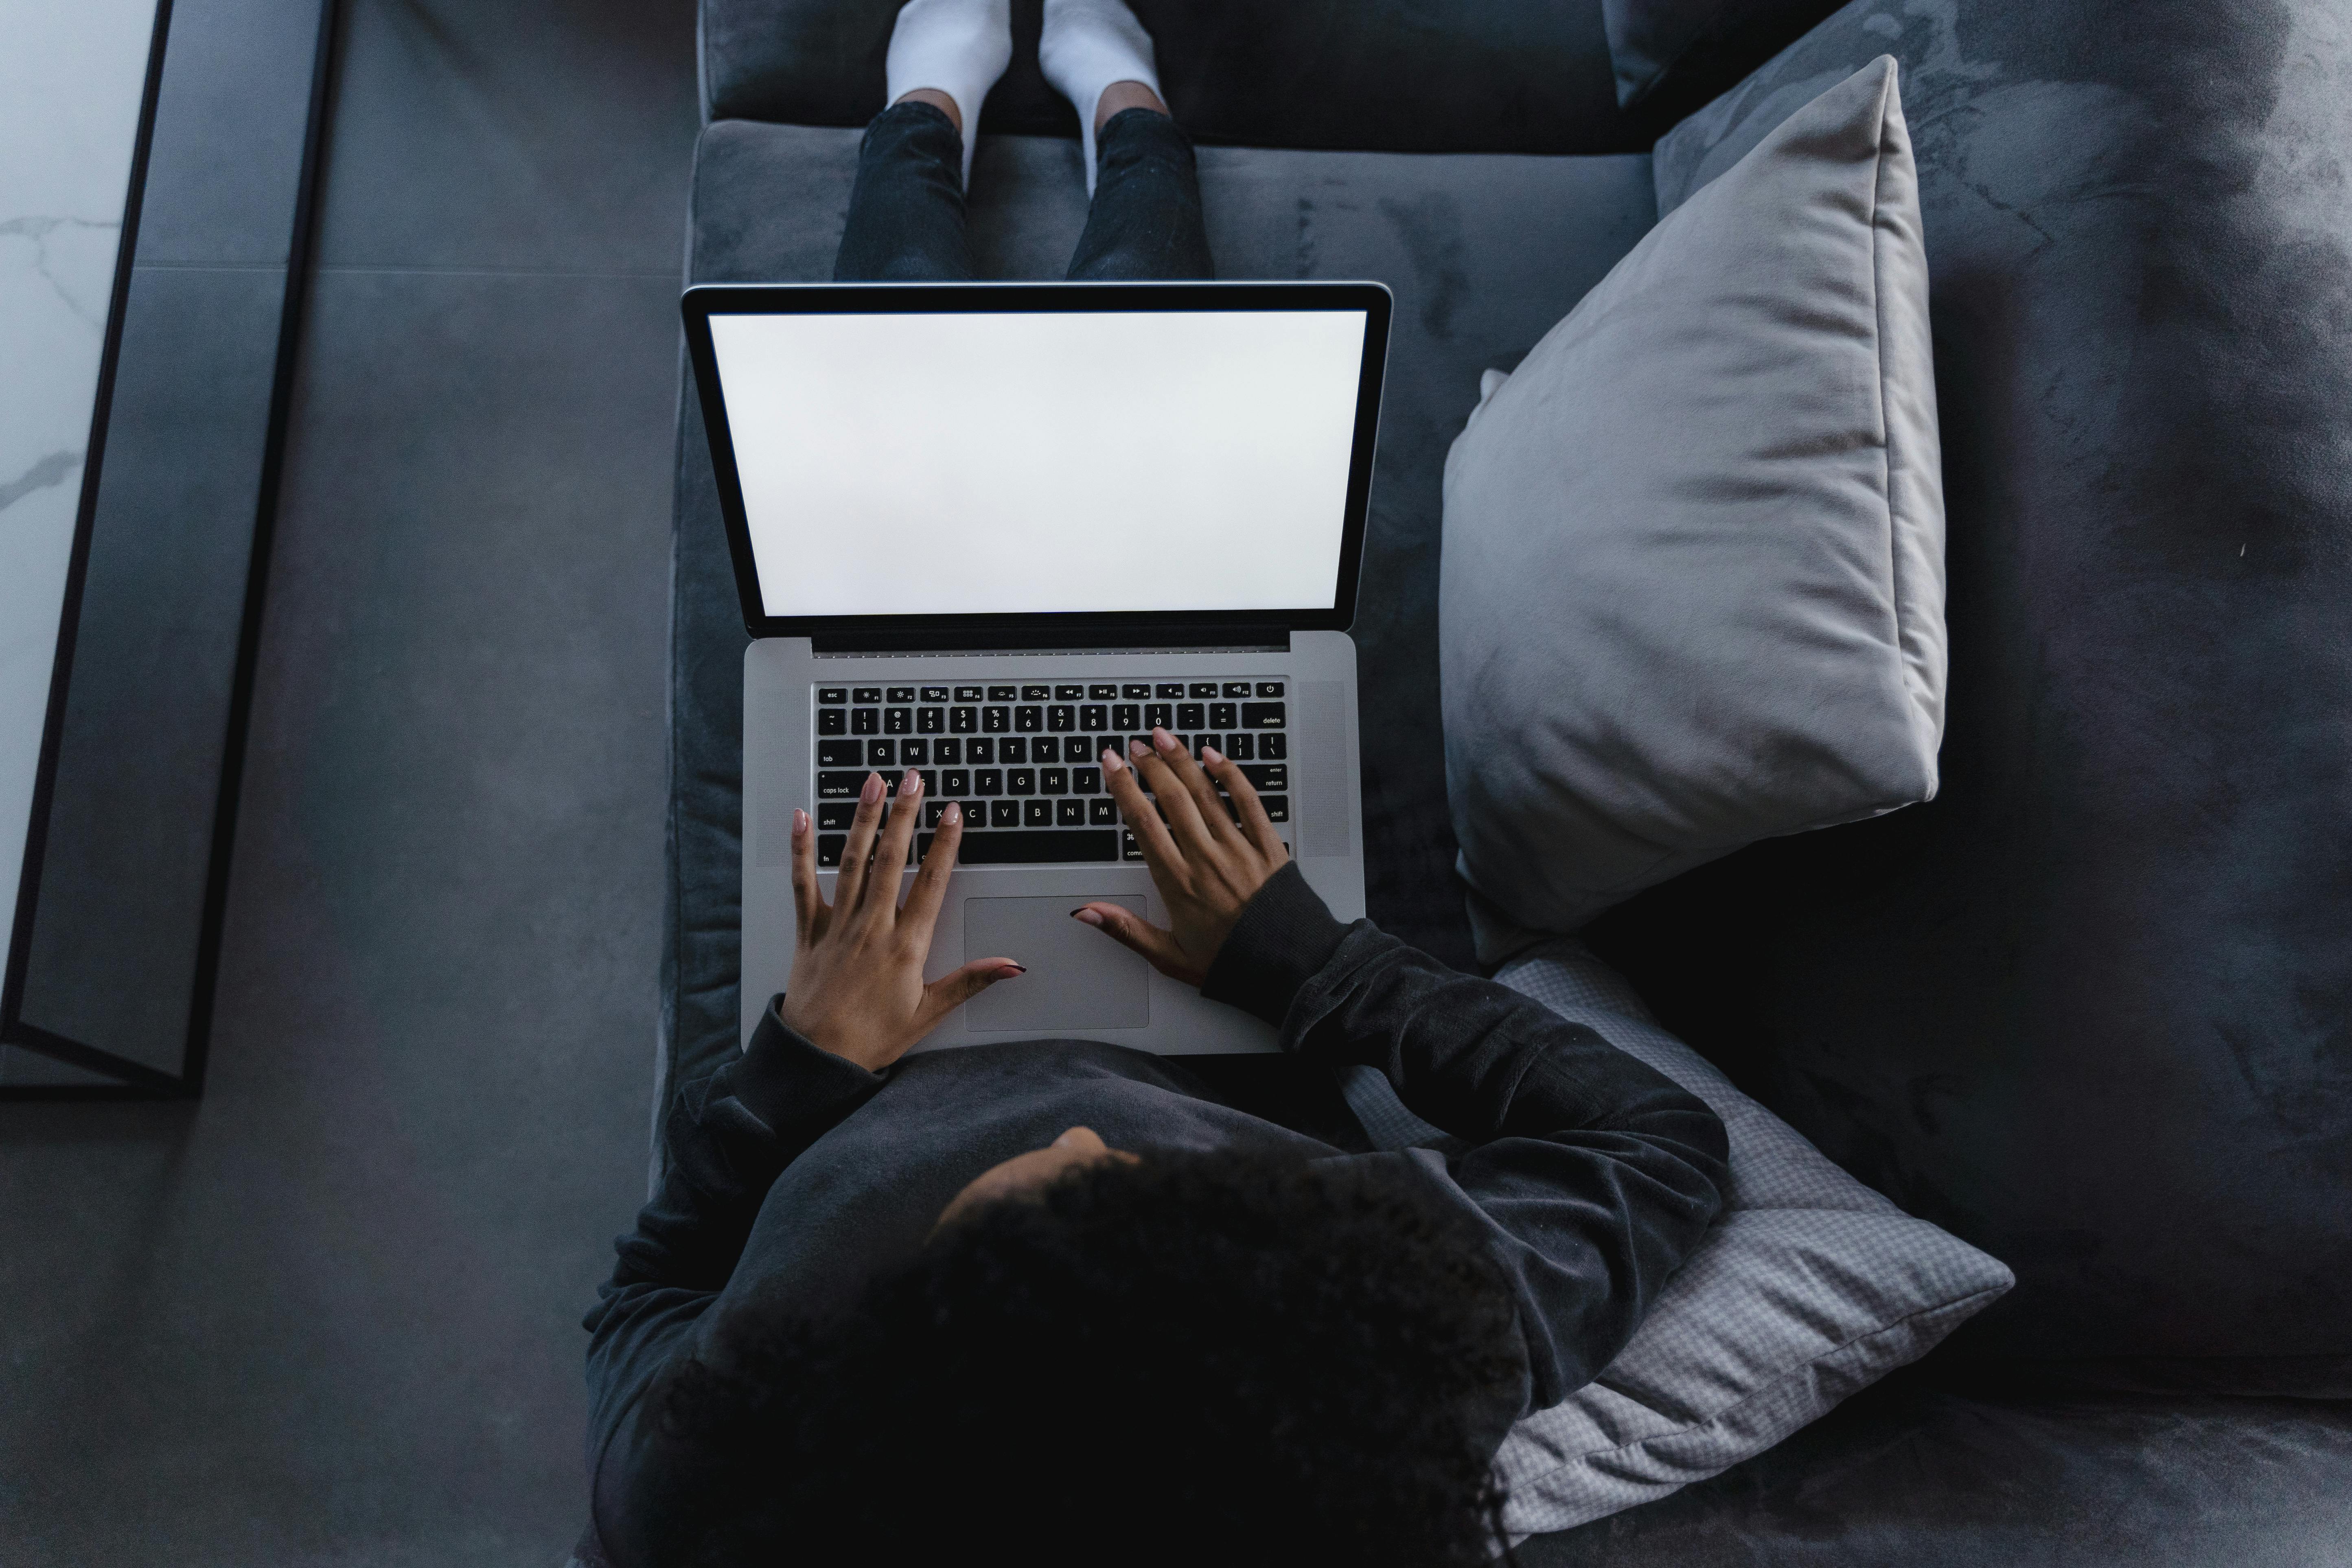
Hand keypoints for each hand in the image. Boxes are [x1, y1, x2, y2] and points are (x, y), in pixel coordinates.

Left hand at [781, 770, 1022, 1070]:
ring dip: (864, 819)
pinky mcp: (808, 931)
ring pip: (852, 862)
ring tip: (874, 783)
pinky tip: (803, 817)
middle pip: (891, 860)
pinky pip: (803, 883)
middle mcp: (871, 927)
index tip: (953, 813)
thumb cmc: (872, 1038)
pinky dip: (801, 849)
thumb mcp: (928, 1013)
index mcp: (905, 946)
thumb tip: (1011, 965)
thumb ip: (970, 981)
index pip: (931, 883)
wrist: (816, 1058)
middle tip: (914, 778)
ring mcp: (838, 925)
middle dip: (904, 815)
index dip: (945, 844)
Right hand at [1074, 728, 1290, 985]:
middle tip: (1135, 745)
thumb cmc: (1231, 964)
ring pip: (1205, 794)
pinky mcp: (1268, 847)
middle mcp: (1206, 860)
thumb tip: (1086, 912)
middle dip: (1149, 766)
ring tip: (1164, 737)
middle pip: (1171, 800)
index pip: (1143, 823)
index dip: (1123, 789)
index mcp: (1178, 884)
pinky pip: (1248, 802)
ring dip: (1182, 761)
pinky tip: (1214, 756)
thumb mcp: (1169, 956)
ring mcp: (1239, 850)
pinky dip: (1231, 775)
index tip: (1110, 764)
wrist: (1290, 970)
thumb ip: (1126, 929)